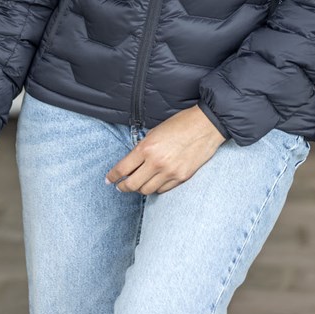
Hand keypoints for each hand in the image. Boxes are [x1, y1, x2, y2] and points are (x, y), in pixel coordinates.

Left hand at [105, 106, 225, 195]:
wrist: (206, 125)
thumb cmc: (180, 123)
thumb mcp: (155, 131)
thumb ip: (143, 148)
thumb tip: (133, 162)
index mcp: (147, 148)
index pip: (123, 169)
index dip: (112, 176)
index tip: (108, 179)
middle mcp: (156, 163)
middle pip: (132, 185)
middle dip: (123, 187)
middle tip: (120, 186)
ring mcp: (169, 172)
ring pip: (147, 190)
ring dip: (139, 188)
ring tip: (137, 184)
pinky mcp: (181, 178)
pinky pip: (162, 190)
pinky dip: (155, 188)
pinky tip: (154, 183)